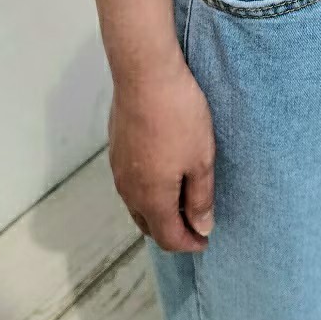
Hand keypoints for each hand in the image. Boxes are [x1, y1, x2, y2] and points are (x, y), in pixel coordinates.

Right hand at [108, 51, 215, 251]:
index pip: (168, 238)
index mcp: (151, 198)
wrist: (145, 75)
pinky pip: (130, 183)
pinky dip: (147, 191)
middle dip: (171, 231)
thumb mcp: (201, 158)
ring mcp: (118, 169)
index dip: (188, 244)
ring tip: (181, 200)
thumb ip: (200, 197)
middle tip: (195, 223)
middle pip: (149, 225)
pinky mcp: (116, 148)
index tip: (205, 241)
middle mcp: (129, 190)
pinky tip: (162, 173)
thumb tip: (201, 227)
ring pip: (137, 204)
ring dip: (158, 210)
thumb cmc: (179, 116)